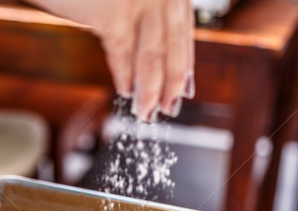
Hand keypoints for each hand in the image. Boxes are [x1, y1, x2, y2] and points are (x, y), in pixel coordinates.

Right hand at [36, 0, 194, 120]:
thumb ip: (141, 15)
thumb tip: (147, 59)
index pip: (183, 30)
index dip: (184, 63)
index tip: (185, 90)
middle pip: (173, 45)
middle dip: (172, 83)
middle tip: (170, 109)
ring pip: (151, 55)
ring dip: (149, 90)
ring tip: (145, 112)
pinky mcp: (112, 12)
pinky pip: (122, 53)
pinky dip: (124, 76)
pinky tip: (125, 92)